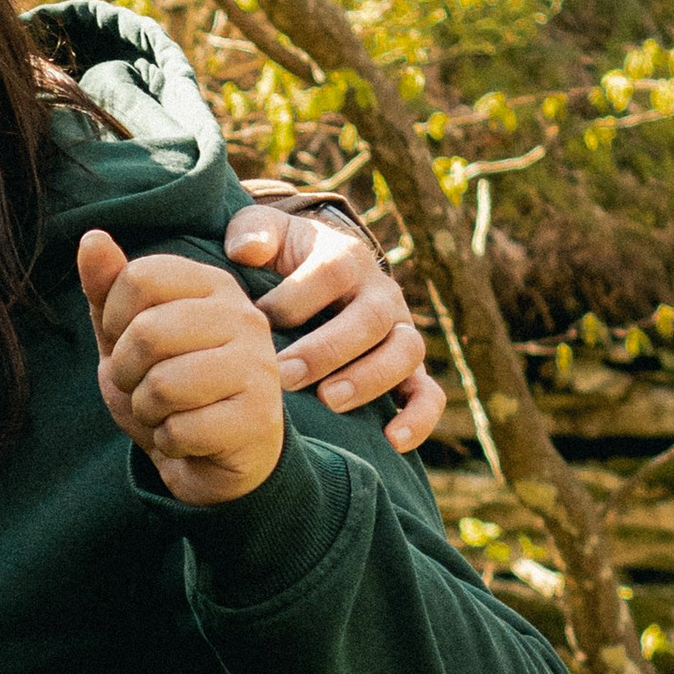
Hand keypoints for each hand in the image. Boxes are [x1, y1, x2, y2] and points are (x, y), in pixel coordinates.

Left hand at [80, 238, 286, 507]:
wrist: (213, 458)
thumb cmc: (170, 389)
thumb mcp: (126, 336)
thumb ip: (108, 289)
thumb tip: (92, 237)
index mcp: (212, 284)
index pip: (138, 277)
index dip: (113, 320)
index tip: (127, 342)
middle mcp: (243, 315)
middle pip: (147, 331)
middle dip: (126, 373)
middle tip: (144, 386)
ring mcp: (257, 364)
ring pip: (163, 385)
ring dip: (148, 410)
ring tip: (168, 412)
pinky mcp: (260, 416)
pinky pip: (180, 431)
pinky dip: (170, 442)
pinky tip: (190, 439)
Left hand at [226, 199, 445, 452]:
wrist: (314, 277)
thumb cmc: (283, 261)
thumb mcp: (265, 235)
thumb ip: (252, 231)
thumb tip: (245, 250)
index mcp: (346, 257)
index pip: (332, 271)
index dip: (296, 297)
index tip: (256, 321)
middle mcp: (381, 294)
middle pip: (370, 318)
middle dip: (326, 349)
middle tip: (284, 375)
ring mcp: (400, 333)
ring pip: (405, 353)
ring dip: (370, 379)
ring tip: (329, 401)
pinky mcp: (409, 372)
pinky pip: (428, 393)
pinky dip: (419, 417)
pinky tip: (393, 441)